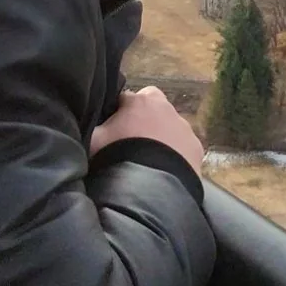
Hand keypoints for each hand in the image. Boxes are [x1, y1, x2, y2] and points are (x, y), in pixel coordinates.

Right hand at [90, 85, 204, 175]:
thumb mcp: (93, 141)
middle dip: (143, 115)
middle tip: (132, 138)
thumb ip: (92, 127)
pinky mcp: (196, 147)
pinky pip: (184, 145)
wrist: (151, 187)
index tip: (110, 129)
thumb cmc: (117, 158)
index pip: (123, 98)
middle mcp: (164, 107)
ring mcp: (183, 127)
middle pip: (151, 103)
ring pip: (170, 124)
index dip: (116, 112)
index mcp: (137, 101)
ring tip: (149, 158)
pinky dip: (176, 152)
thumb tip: (89, 124)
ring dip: (161, 135)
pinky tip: (165, 169)